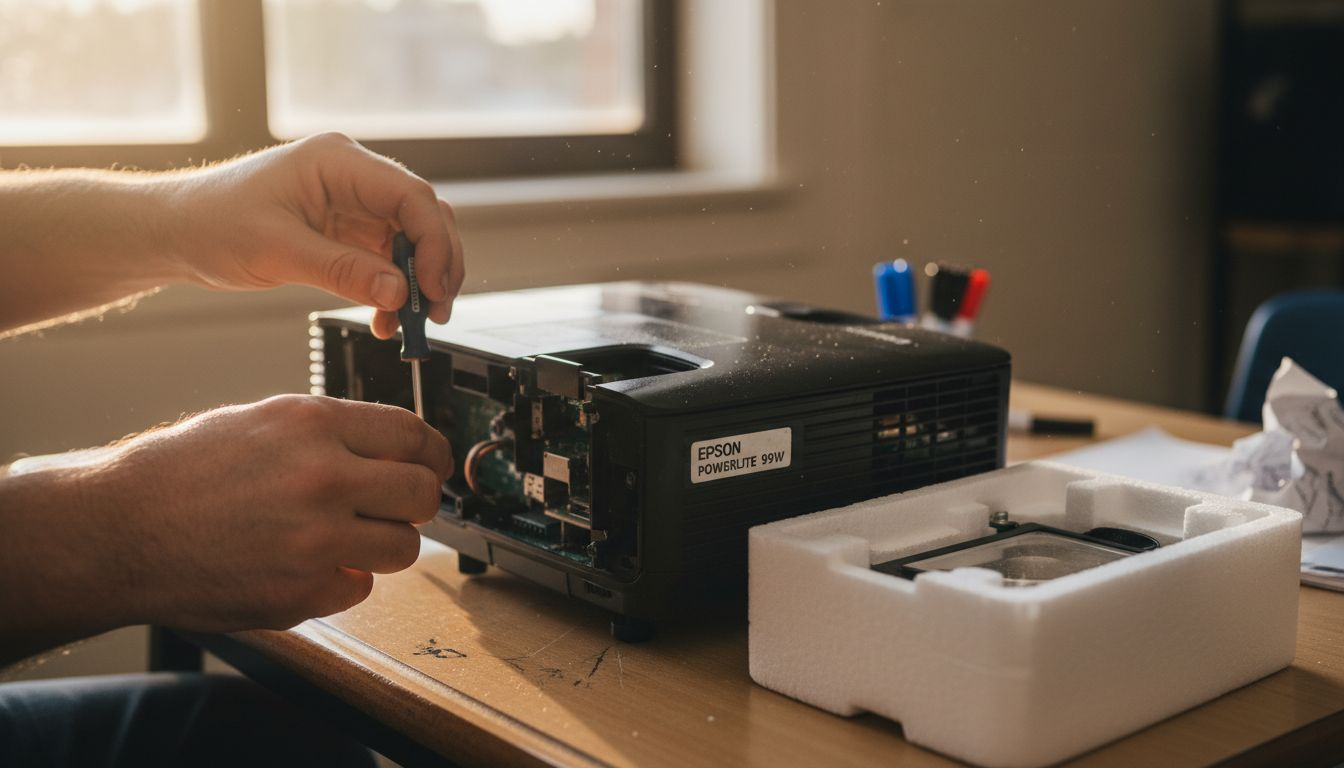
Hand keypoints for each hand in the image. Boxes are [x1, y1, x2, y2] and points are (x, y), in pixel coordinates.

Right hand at [38, 396, 450, 631]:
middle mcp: (322, 477)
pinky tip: (306, 566)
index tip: (434, 465)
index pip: (414, 434)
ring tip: (345, 538)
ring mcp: (315, 539)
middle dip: (418, 502)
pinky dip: (342, 581)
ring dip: (384, 545)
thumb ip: (333, 433)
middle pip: (422, 494)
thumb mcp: (262, 422)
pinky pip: (360, 589)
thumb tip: (396, 449)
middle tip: (398, 508)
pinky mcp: (302, 591)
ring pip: (404, 548)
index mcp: (313, 424)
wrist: (117, 529)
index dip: (433, 454)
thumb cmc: (181, 472)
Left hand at [167, 133, 465, 336]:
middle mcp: (354, 177)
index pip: (411, 196)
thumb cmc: (212, 223)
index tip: (430, 288)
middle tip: (434, 311)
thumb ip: (343, 270)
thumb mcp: (278, 251)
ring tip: (411, 323)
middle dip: (436, 266)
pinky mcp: (347, 232)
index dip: (432, 244)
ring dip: (418, 283)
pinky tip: (387, 317)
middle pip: (423, 216)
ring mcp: (353, 205)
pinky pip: (388, 260)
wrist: (177, 233)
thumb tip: (399, 292)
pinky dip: (395, 290)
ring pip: (412, 242)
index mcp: (338, 161)